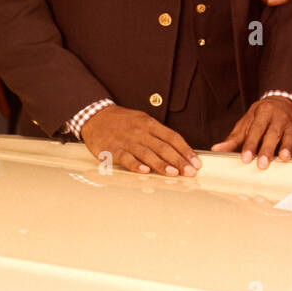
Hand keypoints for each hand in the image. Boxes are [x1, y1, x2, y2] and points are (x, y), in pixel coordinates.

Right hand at [81, 104, 199, 176]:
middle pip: (163, 147)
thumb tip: (178, 149)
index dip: (186, 150)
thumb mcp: (143, 120)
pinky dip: (135, 165)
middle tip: (190, 172)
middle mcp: (140, 132)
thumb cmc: (122, 121)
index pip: (173, 137)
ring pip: (147, 153)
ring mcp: (127, 141)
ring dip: (161, 164)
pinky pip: (126, 158)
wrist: (95, 116)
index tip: (196, 162)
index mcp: (150, 124)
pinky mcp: (113, 150)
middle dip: (178, 160)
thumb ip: (158, 134)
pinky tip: (144, 171)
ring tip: (173, 173)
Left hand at [210, 95, 291, 167]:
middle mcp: (279, 117)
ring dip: (286, 149)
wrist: (284, 103)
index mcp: (264, 112)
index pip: (256, 129)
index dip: (251, 143)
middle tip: (262, 165)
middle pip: (273, 134)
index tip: (245, 158)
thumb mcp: (246, 122)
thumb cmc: (261, 116)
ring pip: (289, 137)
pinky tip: (291, 164)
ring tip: (283, 160)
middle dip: (267, 149)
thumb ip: (232, 139)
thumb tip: (215, 150)